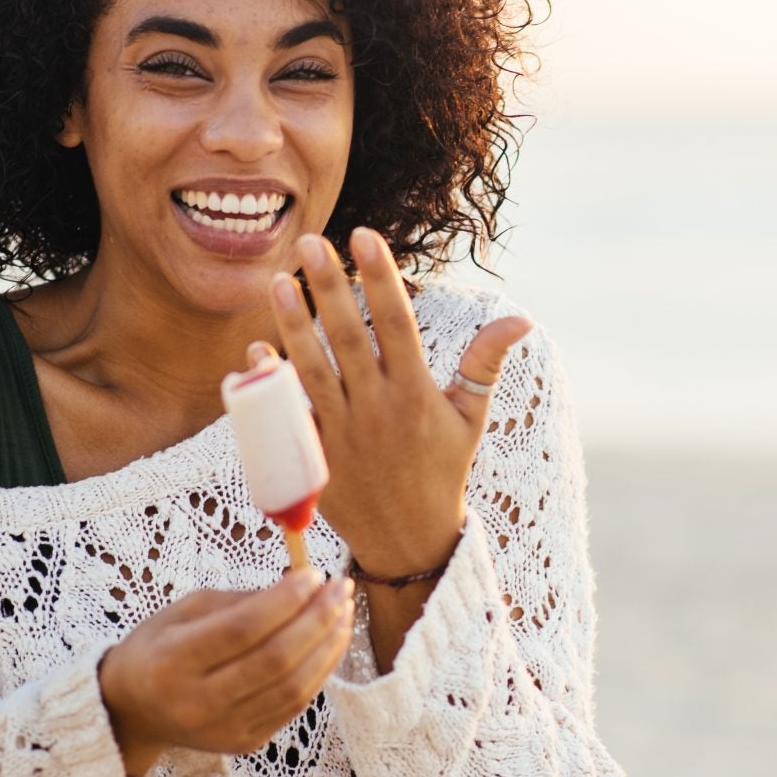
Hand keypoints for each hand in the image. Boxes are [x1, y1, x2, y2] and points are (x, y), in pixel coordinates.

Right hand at [97, 572, 354, 776]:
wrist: (135, 710)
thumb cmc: (161, 647)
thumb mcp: (184, 610)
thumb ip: (241, 599)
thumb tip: (301, 584)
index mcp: (171, 661)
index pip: (241, 630)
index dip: (285, 601)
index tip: (314, 574)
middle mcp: (196, 702)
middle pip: (274, 661)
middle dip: (317, 620)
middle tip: (340, 589)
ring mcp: (223, 729)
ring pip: (293, 687)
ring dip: (328, 646)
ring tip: (344, 612)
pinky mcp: (245, 742)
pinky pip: (295, 705)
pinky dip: (320, 670)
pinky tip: (331, 642)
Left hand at [267, 226, 532, 575]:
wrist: (408, 540)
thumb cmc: (442, 468)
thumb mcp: (471, 417)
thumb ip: (486, 362)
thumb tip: (521, 317)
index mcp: (416, 395)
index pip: (397, 324)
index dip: (380, 278)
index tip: (365, 236)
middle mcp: (377, 411)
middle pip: (349, 340)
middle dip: (328, 289)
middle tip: (310, 242)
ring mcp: (341, 435)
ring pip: (312, 372)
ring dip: (293, 327)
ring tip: (277, 283)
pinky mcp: (314, 458)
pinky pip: (286, 416)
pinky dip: (269, 385)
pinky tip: (255, 349)